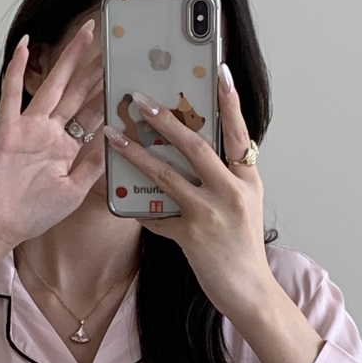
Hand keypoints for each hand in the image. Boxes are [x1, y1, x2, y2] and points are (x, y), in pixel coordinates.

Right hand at [0, 21, 106, 250]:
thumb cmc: (29, 214)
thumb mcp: (73, 192)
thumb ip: (93, 166)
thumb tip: (116, 141)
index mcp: (65, 148)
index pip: (93, 115)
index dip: (110, 94)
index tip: (126, 74)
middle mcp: (49, 132)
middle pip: (78, 93)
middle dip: (96, 68)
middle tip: (113, 41)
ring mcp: (28, 128)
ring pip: (54, 85)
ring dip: (70, 59)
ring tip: (86, 33)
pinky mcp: (7, 129)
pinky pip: (12, 94)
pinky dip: (16, 69)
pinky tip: (24, 46)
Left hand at [102, 68, 323, 362]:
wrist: (249, 290)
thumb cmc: (242, 245)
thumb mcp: (243, 203)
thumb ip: (223, 177)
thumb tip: (192, 151)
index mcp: (247, 178)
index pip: (238, 132)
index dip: (229, 102)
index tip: (220, 72)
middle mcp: (232, 191)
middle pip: (194, 146)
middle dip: (164, 119)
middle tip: (139, 99)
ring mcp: (211, 213)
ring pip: (166, 174)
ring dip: (135, 153)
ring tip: (112, 136)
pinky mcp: (191, 235)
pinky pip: (156, 215)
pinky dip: (138, 207)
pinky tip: (120, 198)